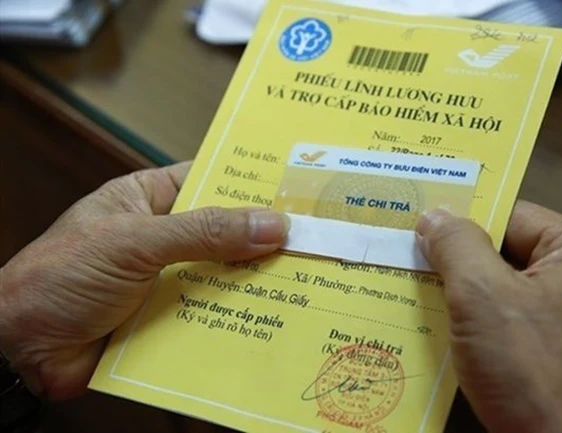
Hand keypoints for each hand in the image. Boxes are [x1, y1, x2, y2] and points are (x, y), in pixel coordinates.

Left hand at [0, 162, 289, 399]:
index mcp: (145, 200)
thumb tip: (270, 224)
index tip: (295, 187)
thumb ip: (203, 232)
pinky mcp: (167, 320)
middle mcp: (160, 238)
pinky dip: (237, 317)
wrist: (18, 349)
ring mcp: (164, 280)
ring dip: (254, 281)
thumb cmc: (58, 277)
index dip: (247, 182)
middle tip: (313, 238)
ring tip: (306, 279)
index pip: (206, 179)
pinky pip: (212, 314)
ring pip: (221, 276)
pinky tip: (274, 318)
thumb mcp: (134, 241)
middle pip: (222, 232)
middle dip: (261, 237)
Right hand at [416, 201, 561, 432]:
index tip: (422, 222)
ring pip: (504, 293)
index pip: (517, 217)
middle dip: (459, 261)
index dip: (467, 217)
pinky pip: (508, 326)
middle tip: (411, 256)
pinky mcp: (556, 360)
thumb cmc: (535, 376)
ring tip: (416, 290)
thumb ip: (457, 245)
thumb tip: (435, 216)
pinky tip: (439, 328)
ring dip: (462, 296)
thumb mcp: (484, 296)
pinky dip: (474, 326)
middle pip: (509, 254)